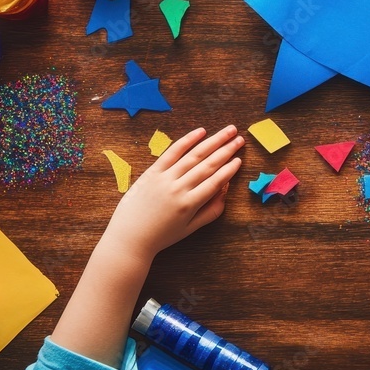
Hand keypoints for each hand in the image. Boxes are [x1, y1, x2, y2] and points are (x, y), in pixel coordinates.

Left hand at [102, 125, 242, 262]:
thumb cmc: (161, 236)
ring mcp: (165, 178)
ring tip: (228, 131)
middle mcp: (179, 188)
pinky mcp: (152, 172)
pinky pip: (172, 152)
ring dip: (213, 141)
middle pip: (208, 165)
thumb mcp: (189, 229)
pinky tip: (200, 132)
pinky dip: (187, 140)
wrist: (129, 237)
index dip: (229, 170)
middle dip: (226, 150)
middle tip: (240, 139)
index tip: (240, 159)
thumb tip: (225, 193)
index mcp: (189, 204)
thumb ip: (210, 212)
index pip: (215, 182)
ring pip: (194, 155)